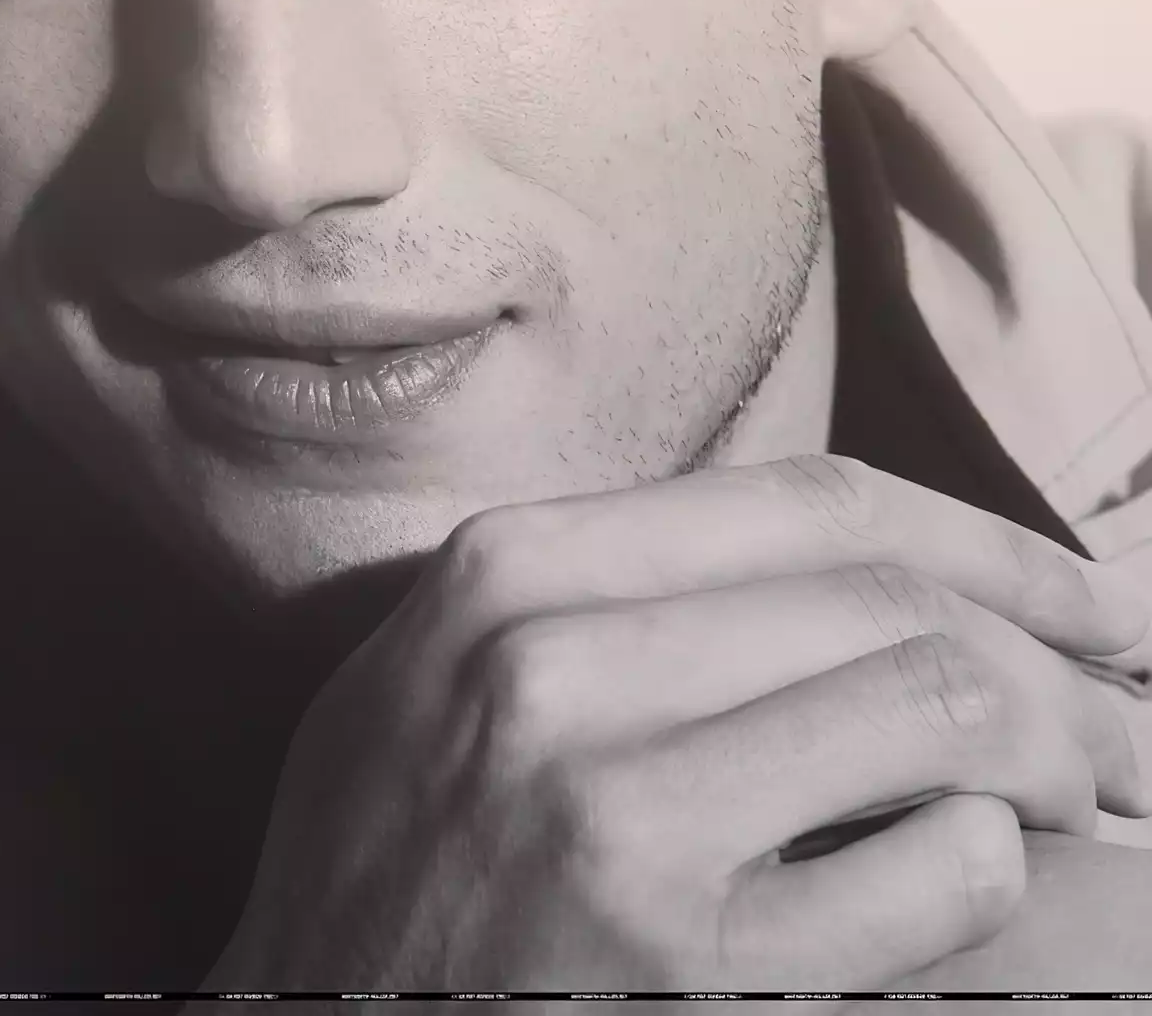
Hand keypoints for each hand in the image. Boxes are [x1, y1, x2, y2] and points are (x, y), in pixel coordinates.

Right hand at [205, 455, 1150, 992]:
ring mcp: (617, 816)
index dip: (990, 542)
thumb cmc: (389, 867)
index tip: (1088, 600)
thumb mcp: (436, 680)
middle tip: (1134, 722)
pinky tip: (965, 885)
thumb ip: (597, 594)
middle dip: (1064, 656)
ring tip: (1087, 800)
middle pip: (895, 597)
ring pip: (944, 706)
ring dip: (1060, 759)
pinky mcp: (689, 965)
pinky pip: (937, 874)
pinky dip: (988, 871)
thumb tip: (852, 568)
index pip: (812, 501)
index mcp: (504, 579)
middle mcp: (553, 671)